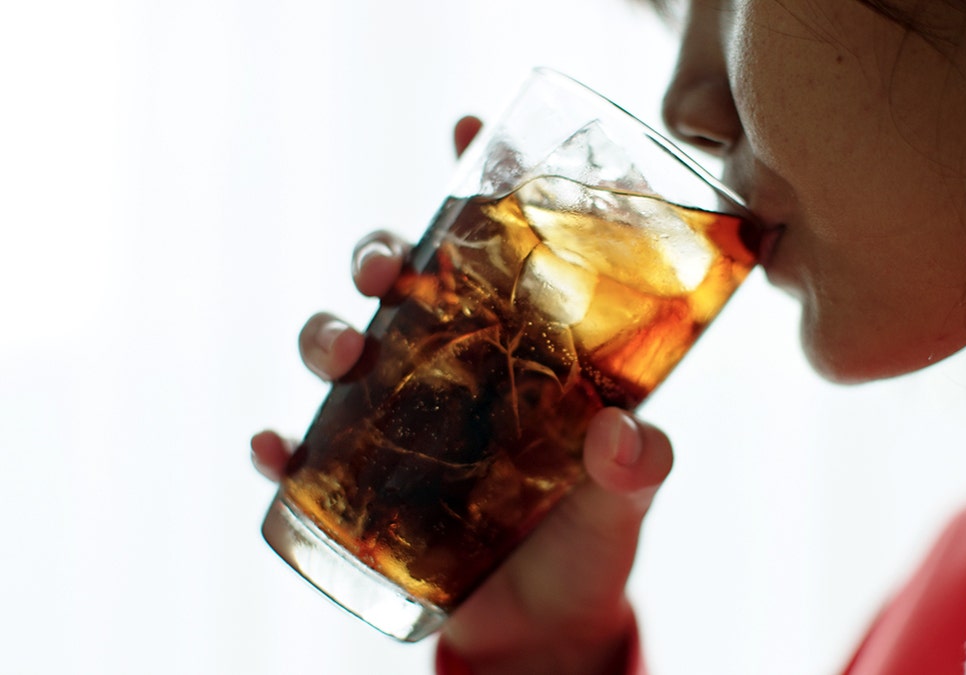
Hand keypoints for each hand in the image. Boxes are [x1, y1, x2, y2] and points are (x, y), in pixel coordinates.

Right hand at [251, 116, 672, 674]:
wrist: (546, 625)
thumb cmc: (588, 541)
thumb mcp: (625, 498)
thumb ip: (635, 466)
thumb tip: (622, 435)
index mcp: (519, 352)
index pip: (495, 253)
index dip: (477, 183)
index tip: (468, 128)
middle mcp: (453, 368)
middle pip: (402, 285)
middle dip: (382, 256)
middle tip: (388, 268)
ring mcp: (401, 421)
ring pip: (342, 348)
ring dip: (324, 332)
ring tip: (339, 348)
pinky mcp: (363, 482)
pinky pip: (305, 453)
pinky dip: (280, 447)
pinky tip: (273, 449)